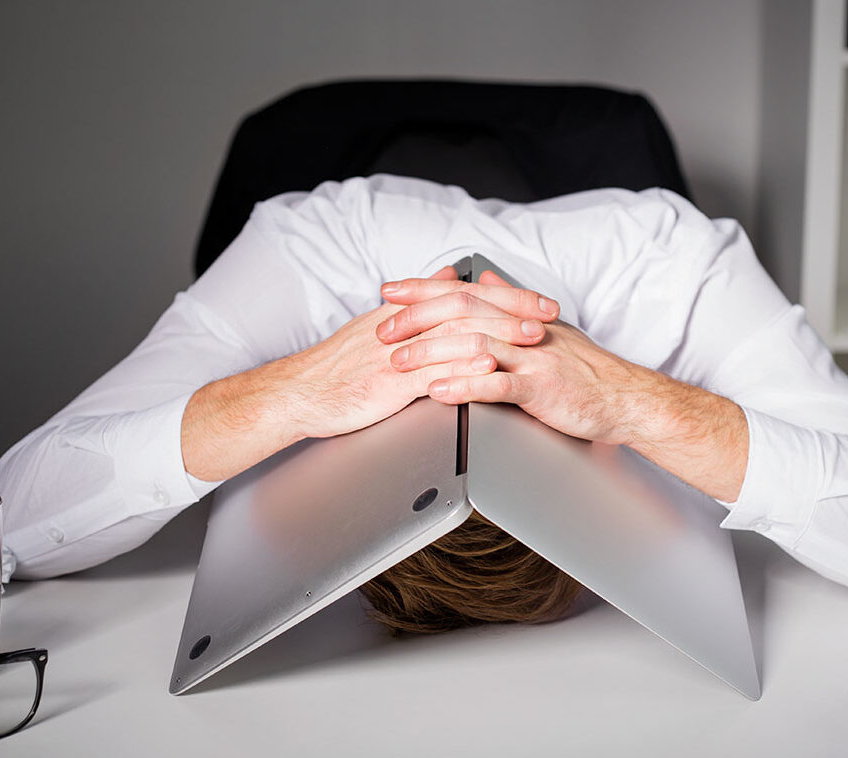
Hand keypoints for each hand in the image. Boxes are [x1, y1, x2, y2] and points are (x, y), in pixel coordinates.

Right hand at [270, 266, 565, 439]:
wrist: (298, 393)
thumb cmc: (337, 366)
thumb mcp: (377, 324)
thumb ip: (419, 299)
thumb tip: (447, 273)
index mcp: (406, 312)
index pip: (464, 292)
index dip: (505, 294)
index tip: (539, 299)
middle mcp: (406, 326)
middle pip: (469, 307)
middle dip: (515, 308)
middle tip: (549, 313)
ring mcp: (400, 354)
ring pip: (458, 336)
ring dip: (501, 334)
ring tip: (533, 337)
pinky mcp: (390, 384)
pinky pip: (433, 373)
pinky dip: (465, 369)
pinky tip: (490, 370)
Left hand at [380, 269, 749, 501]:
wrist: (625, 399)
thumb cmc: (585, 371)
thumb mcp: (547, 329)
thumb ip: (511, 304)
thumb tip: (486, 281)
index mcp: (519, 314)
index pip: (464, 291)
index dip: (423, 289)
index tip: (389, 290)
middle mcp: (523, 329)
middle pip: (462, 311)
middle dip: (416, 318)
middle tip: (382, 329)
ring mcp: (532, 357)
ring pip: (473, 344)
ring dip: (431, 352)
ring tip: (398, 363)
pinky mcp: (540, 388)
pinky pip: (497, 385)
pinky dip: (464, 386)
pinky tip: (439, 391)